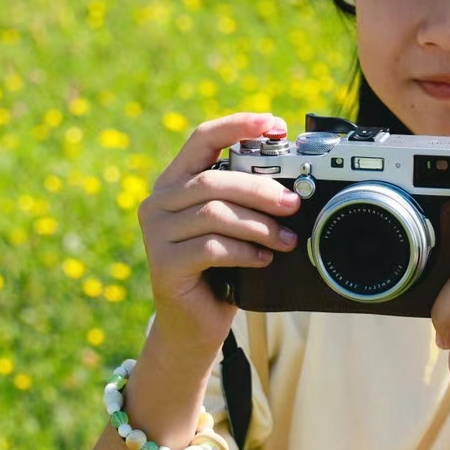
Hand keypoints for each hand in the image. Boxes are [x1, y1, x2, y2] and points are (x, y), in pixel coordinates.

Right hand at [138, 112, 301, 361]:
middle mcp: (159, 202)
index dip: (238, 125)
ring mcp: (156, 233)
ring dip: (259, 225)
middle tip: (293, 203)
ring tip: (286, 239)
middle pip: (213, 179)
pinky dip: (245, 250)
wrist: (194, 326)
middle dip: (260, 189)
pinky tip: (263, 259)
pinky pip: (211, 247)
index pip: (203, 138)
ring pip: (214, 213)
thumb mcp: (234, 225)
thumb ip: (246, 199)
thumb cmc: (221, 269)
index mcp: (176, 181)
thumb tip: (293, 185)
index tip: (274, 123)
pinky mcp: (163, 264)